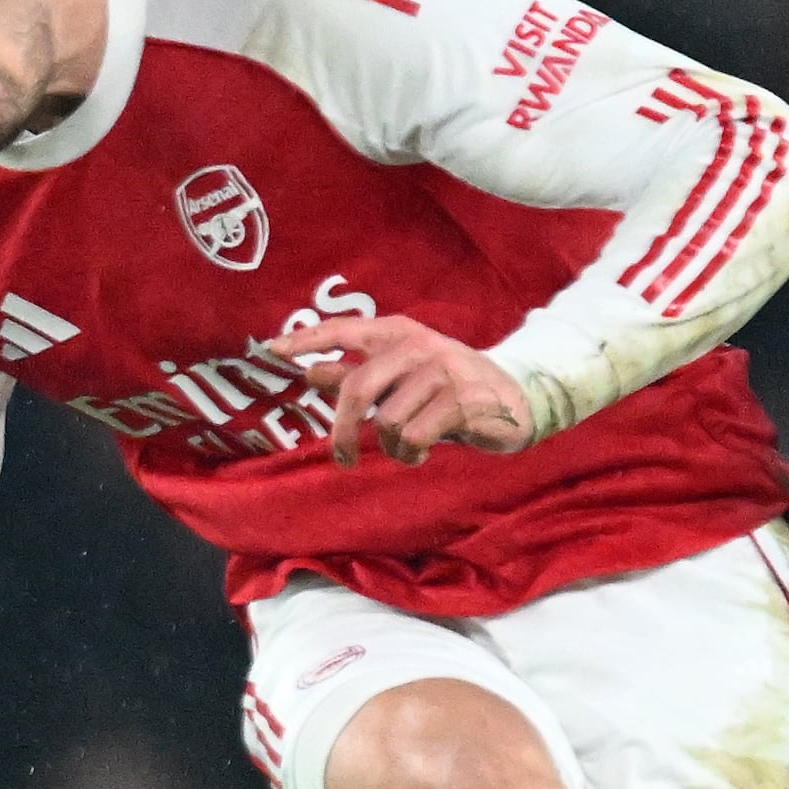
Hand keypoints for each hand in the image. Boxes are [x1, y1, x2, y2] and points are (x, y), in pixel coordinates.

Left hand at [274, 313, 533, 466]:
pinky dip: (411, 454)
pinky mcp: (461, 402)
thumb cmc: (446, 387)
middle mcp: (417, 346)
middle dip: (342, 431)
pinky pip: (414, 437)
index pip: (344, 330)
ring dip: (391, 447)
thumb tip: (309, 371)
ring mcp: (441, 372)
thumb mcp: (401, 376)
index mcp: (398, 333)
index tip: (273, 351)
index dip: (307, 339)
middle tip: (342, 458)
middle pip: (358, 388)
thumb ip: (357, 373)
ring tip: (408, 447)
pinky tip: (423, 451)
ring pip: (386, 421)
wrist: (515, 396)